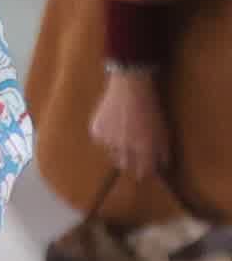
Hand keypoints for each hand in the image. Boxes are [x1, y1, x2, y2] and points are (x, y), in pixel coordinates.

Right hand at [92, 66, 172, 184]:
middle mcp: (125, 147)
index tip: (144, 173)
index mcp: (144, 147)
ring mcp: (109, 140)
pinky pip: (101, 141)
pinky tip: (113, 125)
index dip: (144, 173)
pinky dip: (106, 137)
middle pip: (124, 165)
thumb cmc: (151, 108)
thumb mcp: (163, 130)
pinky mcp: (97, 131)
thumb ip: (163, 150)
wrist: (130, 88)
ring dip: (117, 148)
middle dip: (129, 164)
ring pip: (112, 152)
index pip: (143, 171)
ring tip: (123, 135)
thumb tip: (163, 165)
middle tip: (131, 157)